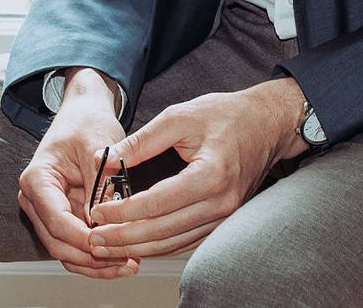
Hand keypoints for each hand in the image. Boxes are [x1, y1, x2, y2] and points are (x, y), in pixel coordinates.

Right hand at [17, 69, 138, 278]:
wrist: (86, 113)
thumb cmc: (89, 123)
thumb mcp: (98, 148)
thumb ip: (98, 186)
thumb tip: (102, 224)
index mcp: (37, 179)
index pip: (56, 221)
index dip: (83, 239)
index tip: (110, 246)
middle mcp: (36, 199)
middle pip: (58, 243)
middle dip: (92, 257)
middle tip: (126, 262)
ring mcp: (49, 211)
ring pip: (67, 251)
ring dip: (96, 263)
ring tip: (129, 265)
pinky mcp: (65, 217)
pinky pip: (77, 244)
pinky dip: (98, 255)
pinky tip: (123, 258)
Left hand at [82, 77, 309, 259]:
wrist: (269, 123)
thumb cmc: (227, 114)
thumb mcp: (181, 115)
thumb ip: (141, 141)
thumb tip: (104, 161)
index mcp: (211, 175)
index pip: (157, 203)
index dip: (123, 211)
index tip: (97, 212)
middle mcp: (221, 203)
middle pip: (163, 232)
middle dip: (123, 238)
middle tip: (93, 239)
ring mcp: (225, 215)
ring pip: (174, 243)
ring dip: (138, 247)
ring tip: (107, 246)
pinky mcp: (223, 219)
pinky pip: (187, 240)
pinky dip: (159, 245)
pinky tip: (137, 243)